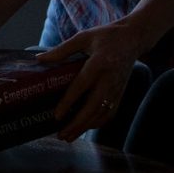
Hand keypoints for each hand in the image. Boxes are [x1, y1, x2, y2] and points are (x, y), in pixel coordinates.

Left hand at [39, 22, 143, 140]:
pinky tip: (85, 128)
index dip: (68, 103)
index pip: (81, 87)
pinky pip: (110, 113)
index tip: (57, 116)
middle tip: (61, 135)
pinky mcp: (121, 93)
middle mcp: (108, 80)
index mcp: (98, 64)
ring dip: (85, 128)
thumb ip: (62, 50)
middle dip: (76, 124)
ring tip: (69, 137)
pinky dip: (98, 123)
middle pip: (92, 107)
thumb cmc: (106, 36)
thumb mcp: (83, 37)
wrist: (133, 38)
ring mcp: (116, 88)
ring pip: (101, 114)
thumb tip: (40, 59)